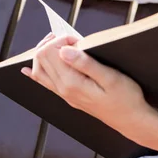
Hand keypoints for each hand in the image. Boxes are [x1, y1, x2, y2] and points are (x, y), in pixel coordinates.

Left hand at [21, 35, 154, 138]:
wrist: (130, 120)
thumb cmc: (125, 97)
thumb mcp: (110, 77)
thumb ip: (85, 64)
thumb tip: (64, 50)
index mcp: (72, 83)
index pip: (51, 52)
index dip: (61, 39)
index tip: (78, 39)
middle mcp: (63, 89)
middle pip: (41, 58)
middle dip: (52, 42)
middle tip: (71, 37)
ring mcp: (64, 94)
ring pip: (39, 69)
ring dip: (45, 52)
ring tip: (58, 42)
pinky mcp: (68, 96)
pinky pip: (44, 83)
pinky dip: (35, 73)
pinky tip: (27, 70)